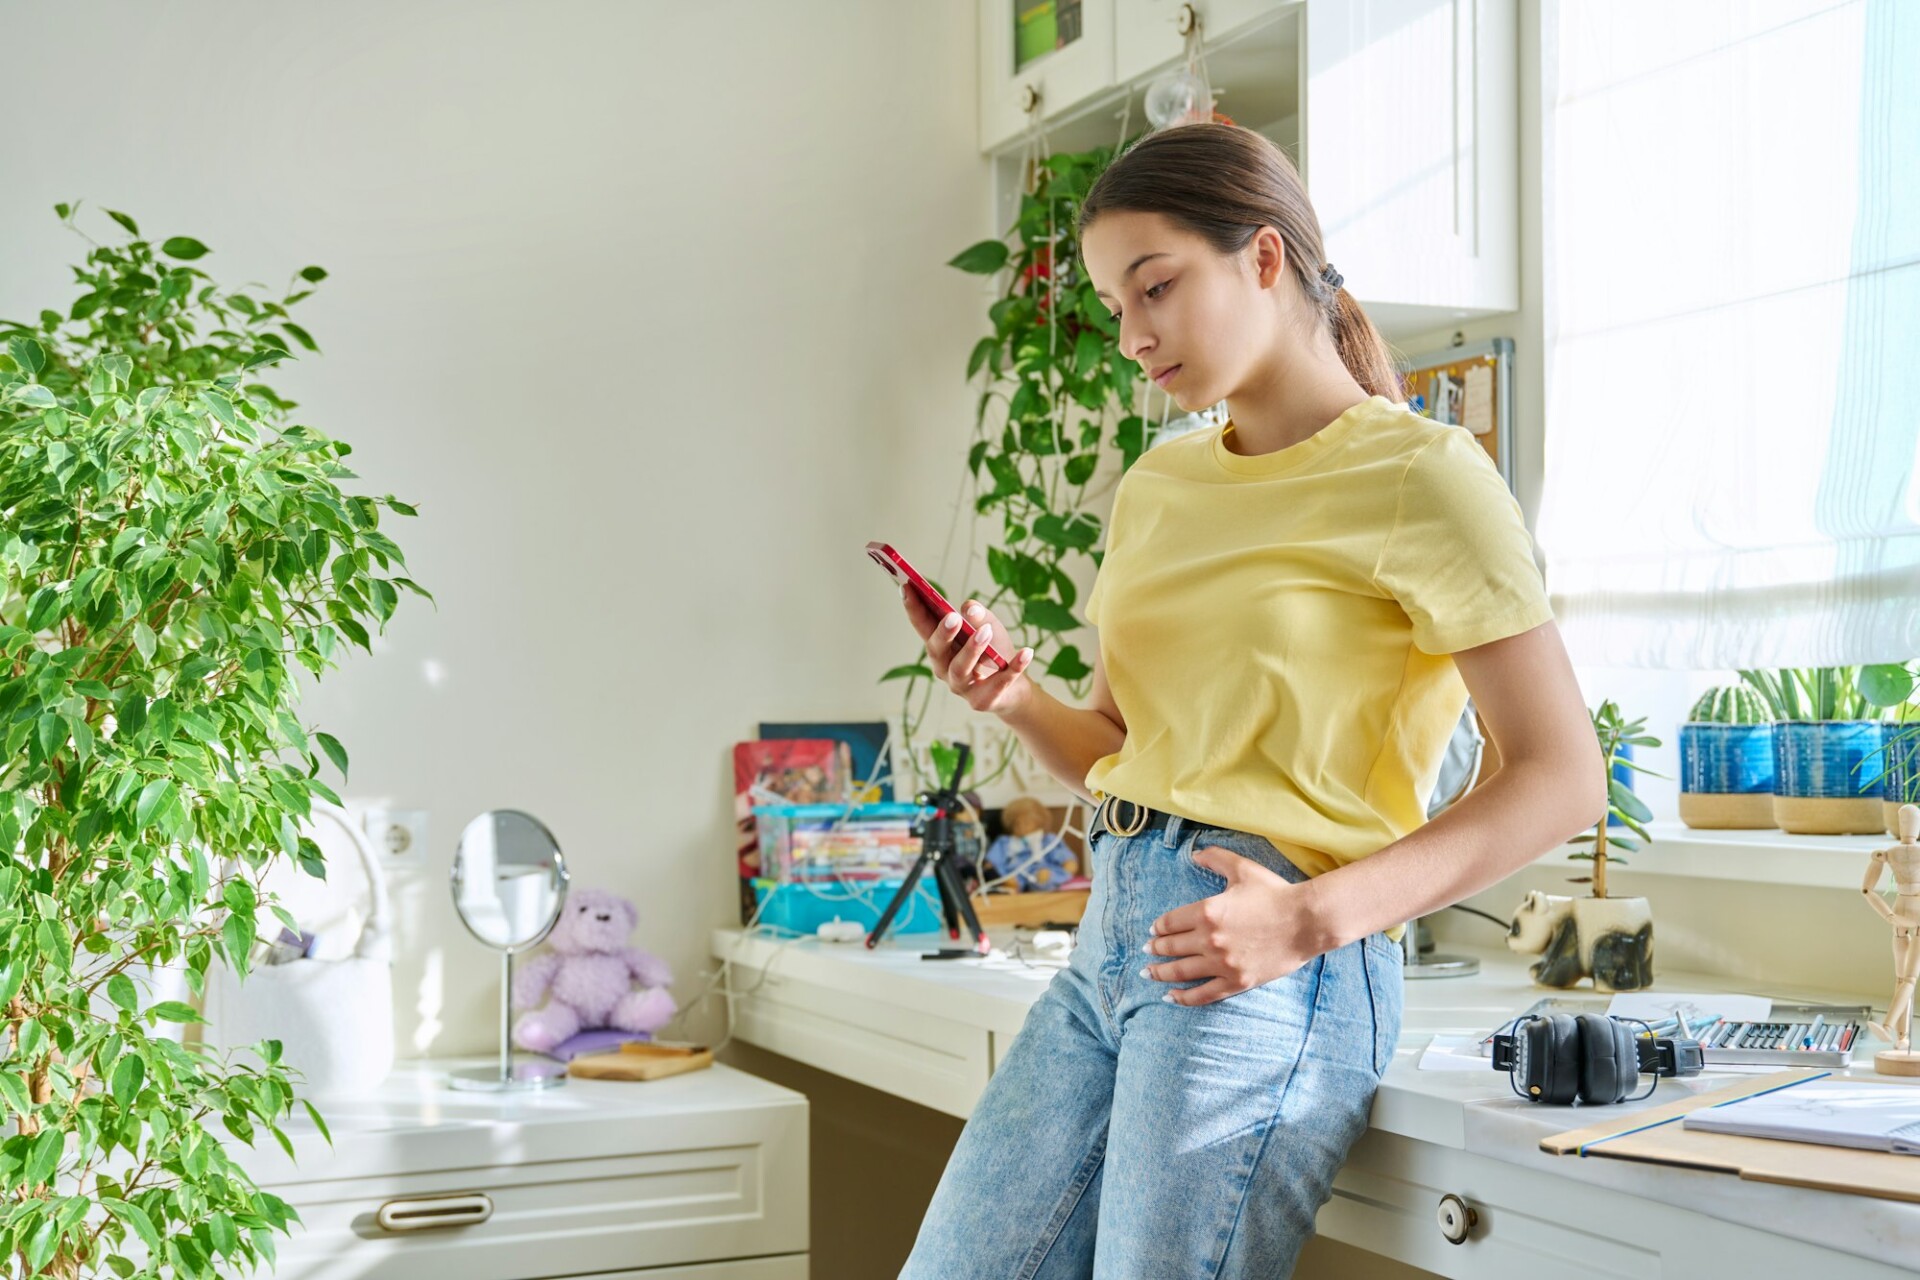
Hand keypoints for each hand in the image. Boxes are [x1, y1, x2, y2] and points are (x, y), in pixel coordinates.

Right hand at [901, 588, 1036, 715]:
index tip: (907, 587)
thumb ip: (978, 615)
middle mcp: (945, 669)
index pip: (923, 627)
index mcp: (941, 648)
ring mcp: (963, 687)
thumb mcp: (988, 625)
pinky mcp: (984, 700)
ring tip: (985, 631)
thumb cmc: (994, 652)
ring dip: (973, 649)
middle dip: (943, 633)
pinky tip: (1026, 652)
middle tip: (952, 617)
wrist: (1014, 688)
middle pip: (937, 651)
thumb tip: (970, 609)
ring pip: (961, 669)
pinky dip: (1014, 667)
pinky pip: (1000, 682)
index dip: (914, 609)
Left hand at [1141, 846, 1330, 1005]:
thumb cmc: (1275, 893)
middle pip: (1171, 947)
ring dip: (1161, 973)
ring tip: (1149, 973)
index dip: (1158, 928)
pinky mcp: (1237, 982)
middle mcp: (1210, 939)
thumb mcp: (1242, 869)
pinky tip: (1170, 997)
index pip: (1170, 923)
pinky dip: (1184, 998)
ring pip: (1181, 972)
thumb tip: (1195, 854)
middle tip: (1146, 951)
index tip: (1153, 931)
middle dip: (1155, 949)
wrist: (1306, 921)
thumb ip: (1215, 859)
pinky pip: (1203, 994)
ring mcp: (1222, 963)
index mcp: (1207, 911)